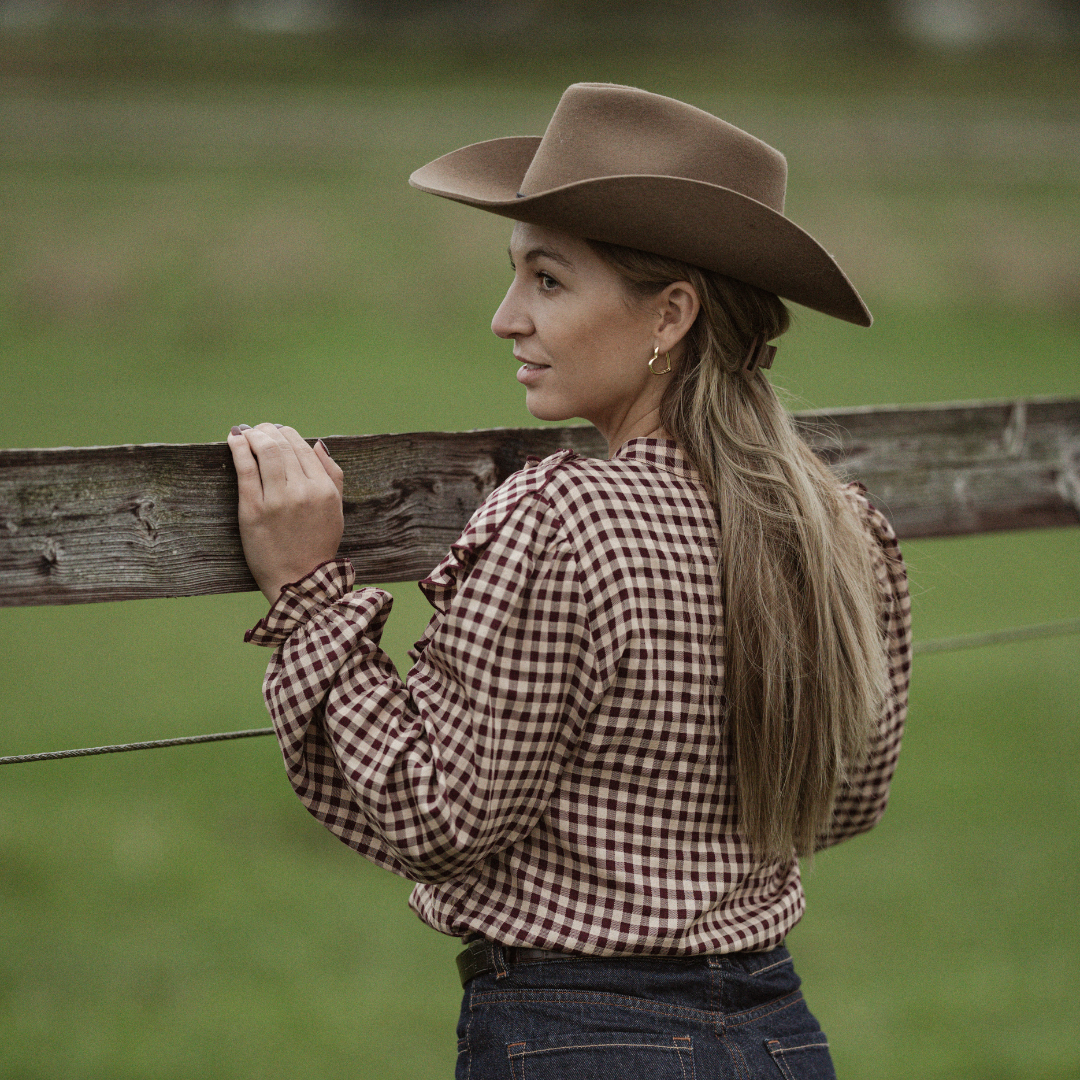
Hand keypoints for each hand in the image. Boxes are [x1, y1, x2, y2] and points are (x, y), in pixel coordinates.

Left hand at [227, 423, 344, 603]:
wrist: (300, 581)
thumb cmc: (318, 546)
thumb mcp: (336, 510)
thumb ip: (333, 475)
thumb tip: (317, 444)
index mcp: (324, 490)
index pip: (303, 448)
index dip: (287, 434)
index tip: (276, 431)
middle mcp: (303, 491)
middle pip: (283, 446)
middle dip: (268, 431)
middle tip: (258, 429)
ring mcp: (277, 500)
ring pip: (265, 452)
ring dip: (253, 435)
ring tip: (246, 432)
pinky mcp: (253, 510)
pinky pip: (245, 469)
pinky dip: (239, 449)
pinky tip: (235, 440)